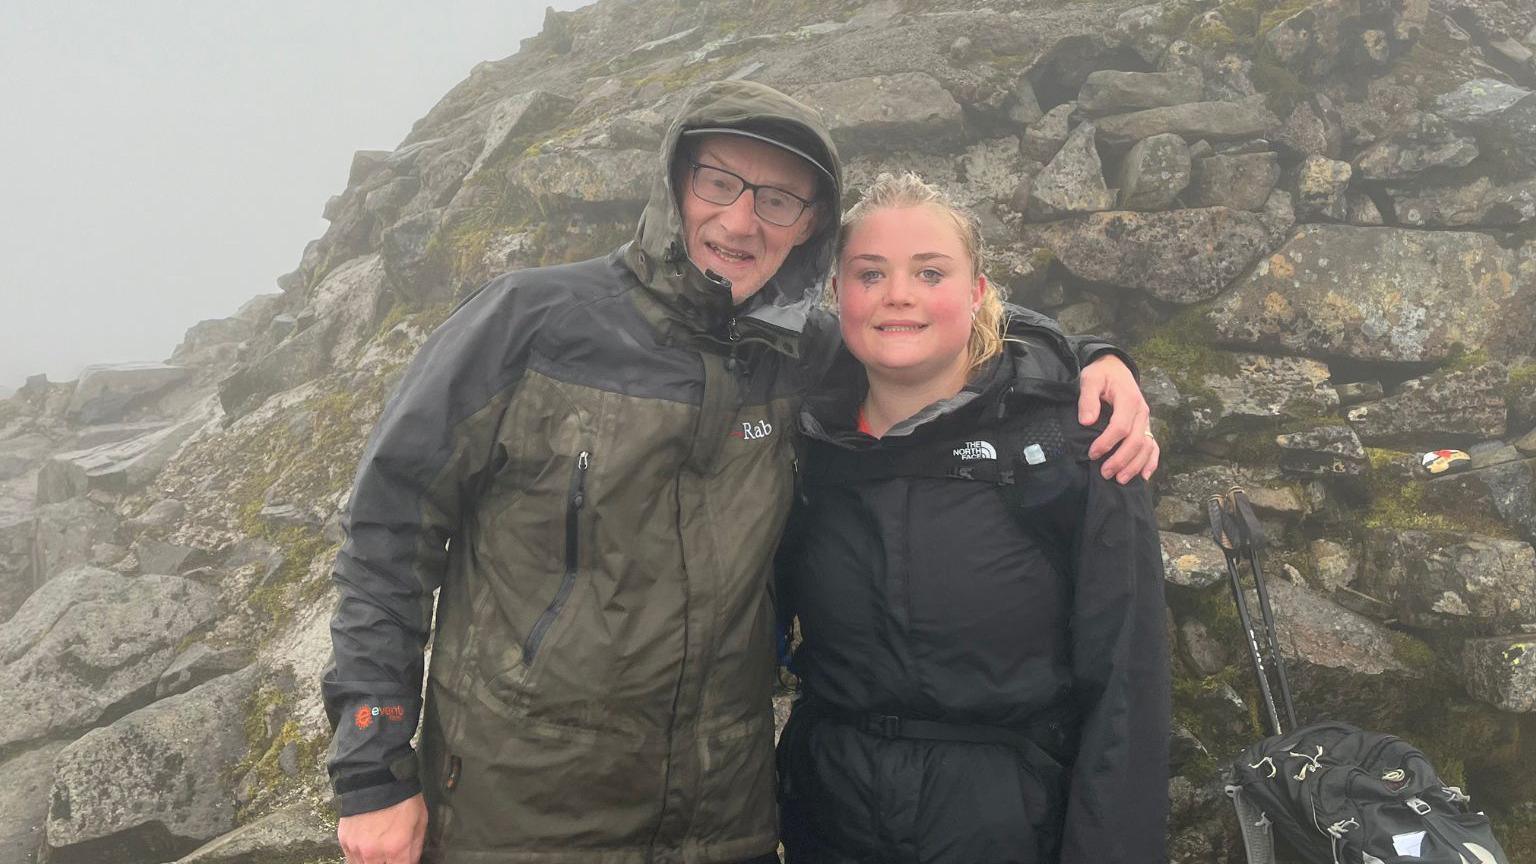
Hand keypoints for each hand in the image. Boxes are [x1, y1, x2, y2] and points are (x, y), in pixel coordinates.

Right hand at [339, 793, 426, 863]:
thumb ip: (415, 848)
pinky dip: (360, 857)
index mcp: (396, 848)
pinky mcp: (344, 841)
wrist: (376, 777)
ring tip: (380, 850)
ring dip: (373, 861)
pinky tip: (368, 848)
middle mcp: (374, 853)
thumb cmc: (402, 797)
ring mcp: (356, 848)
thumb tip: (411, 861)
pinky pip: (351, 859)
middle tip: (391, 853)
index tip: (403, 858)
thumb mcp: (420, 821)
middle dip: (388, 862)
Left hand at [1077, 354, 1158, 482]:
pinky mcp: (1145, 426)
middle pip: (1136, 441)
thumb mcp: (1090, 379)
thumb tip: (1086, 421)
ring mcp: (1146, 421)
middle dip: (1121, 460)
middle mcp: (1141, 412)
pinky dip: (1151, 462)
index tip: (1092, 454)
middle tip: (1105, 473)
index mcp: (1129, 399)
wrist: (1115, 367)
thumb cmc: (1101, 374)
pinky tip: (1144, 477)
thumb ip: (1088, 399)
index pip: (1121, 427)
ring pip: (1146, 447)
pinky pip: (1153, 446)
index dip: (1107, 443)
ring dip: (1135, 465)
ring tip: (1120, 480)